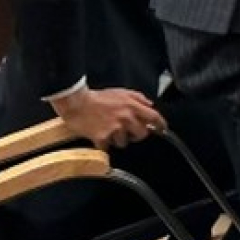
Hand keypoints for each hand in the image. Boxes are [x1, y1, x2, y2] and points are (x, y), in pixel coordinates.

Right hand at [49, 86, 165, 149]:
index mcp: (132, 106)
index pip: (154, 117)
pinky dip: (104, 144)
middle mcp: (126, 118)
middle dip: (137, 135)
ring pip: (124, 142)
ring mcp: (114, 129)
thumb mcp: (122, 92)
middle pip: (142, 134)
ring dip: (118, 139)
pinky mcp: (102, 138)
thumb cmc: (98, 97)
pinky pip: (108, 147)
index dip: (161, 124)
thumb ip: (138, 98)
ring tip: (109, 131)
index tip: (162, 129)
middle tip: (129, 132)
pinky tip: (99, 136)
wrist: (77, 103)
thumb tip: (150, 105)